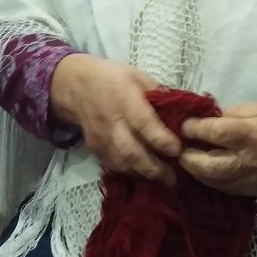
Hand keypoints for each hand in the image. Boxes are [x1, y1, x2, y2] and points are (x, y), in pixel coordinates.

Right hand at [50, 54, 180, 184]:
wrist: (76, 86)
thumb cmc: (112, 79)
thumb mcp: (139, 77)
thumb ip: (159, 96)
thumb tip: (180, 115)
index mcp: (125, 100)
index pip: (144, 124)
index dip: (162, 141)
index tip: (178, 150)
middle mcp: (112, 122)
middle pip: (132, 151)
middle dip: (154, 168)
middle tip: (173, 178)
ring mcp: (101, 138)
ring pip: (122, 163)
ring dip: (144, 174)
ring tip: (163, 179)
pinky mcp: (95, 149)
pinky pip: (113, 166)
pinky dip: (130, 172)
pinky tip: (143, 174)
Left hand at [178, 103, 256, 196]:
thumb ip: (229, 114)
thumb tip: (200, 118)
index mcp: (255, 135)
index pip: (215, 133)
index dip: (193, 128)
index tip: (181, 122)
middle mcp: (250, 162)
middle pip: (207, 165)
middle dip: (186, 155)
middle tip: (174, 144)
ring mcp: (249, 181)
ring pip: (210, 180)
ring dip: (191, 168)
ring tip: (183, 154)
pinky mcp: (248, 192)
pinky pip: (219, 187)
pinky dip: (205, 177)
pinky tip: (199, 165)